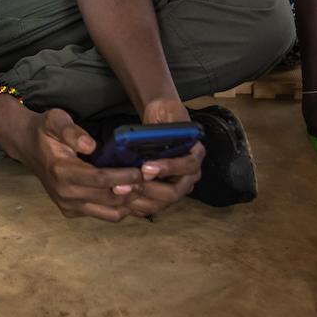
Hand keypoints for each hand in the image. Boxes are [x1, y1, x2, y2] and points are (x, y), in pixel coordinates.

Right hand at [0, 105, 146, 221]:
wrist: (26, 146)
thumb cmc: (45, 131)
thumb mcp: (55, 120)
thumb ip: (71, 131)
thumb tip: (90, 144)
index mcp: (62, 172)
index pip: (100, 179)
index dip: (124, 176)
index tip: (143, 170)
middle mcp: (65, 194)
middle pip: (109, 199)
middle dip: (133, 190)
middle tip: (152, 179)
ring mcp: (68, 206)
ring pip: (109, 213)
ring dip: (130, 203)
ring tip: (146, 188)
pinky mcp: (71, 212)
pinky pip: (102, 215)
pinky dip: (120, 208)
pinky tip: (132, 194)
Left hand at [124, 97, 203, 214]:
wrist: (159, 121)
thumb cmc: (165, 115)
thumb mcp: (170, 109)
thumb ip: (170, 119)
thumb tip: (163, 133)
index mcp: (195, 154)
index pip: (187, 166)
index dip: (167, 168)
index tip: (146, 167)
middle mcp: (189, 175)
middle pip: (175, 192)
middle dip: (150, 189)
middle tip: (128, 184)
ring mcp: (176, 186)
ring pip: (162, 203)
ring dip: (140, 200)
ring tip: (120, 190)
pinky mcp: (162, 194)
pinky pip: (151, 206)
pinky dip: (136, 205)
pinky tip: (120, 199)